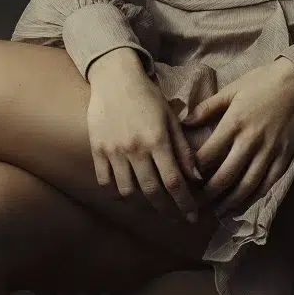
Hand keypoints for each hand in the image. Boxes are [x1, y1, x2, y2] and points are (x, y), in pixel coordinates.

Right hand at [86, 52, 202, 222]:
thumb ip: (183, 149)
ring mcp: (114, 150)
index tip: (192, 217)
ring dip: (141, 202)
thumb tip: (196, 178)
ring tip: (151, 201)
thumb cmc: (148, 96)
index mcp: (157, 140)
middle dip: (166, 209)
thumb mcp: (170, 118)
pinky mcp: (97, 149)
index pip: (174, 182)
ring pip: (127, 191)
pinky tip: (127, 189)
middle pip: (152, 192)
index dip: (184, 204)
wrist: (115, 77)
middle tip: (175, 216)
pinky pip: (105, 181)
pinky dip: (116, 190)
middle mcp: (135, 149)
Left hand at [182, 57, 293, 214]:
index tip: (184, 180)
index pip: (208, 155)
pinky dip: (253, 198)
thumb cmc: (262, 82)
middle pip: (225, 176)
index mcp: (234, 123)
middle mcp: (250, 141)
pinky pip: (267, 184)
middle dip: (207, 194)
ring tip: (216, 212)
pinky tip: (242, 205)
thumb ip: (207, 108)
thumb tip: (184, 122)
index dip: (194, 172)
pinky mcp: (284, 157)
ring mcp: (269, 151)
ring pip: (246, 186)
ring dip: (229, 203)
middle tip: (194, 205)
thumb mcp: (232, 89)